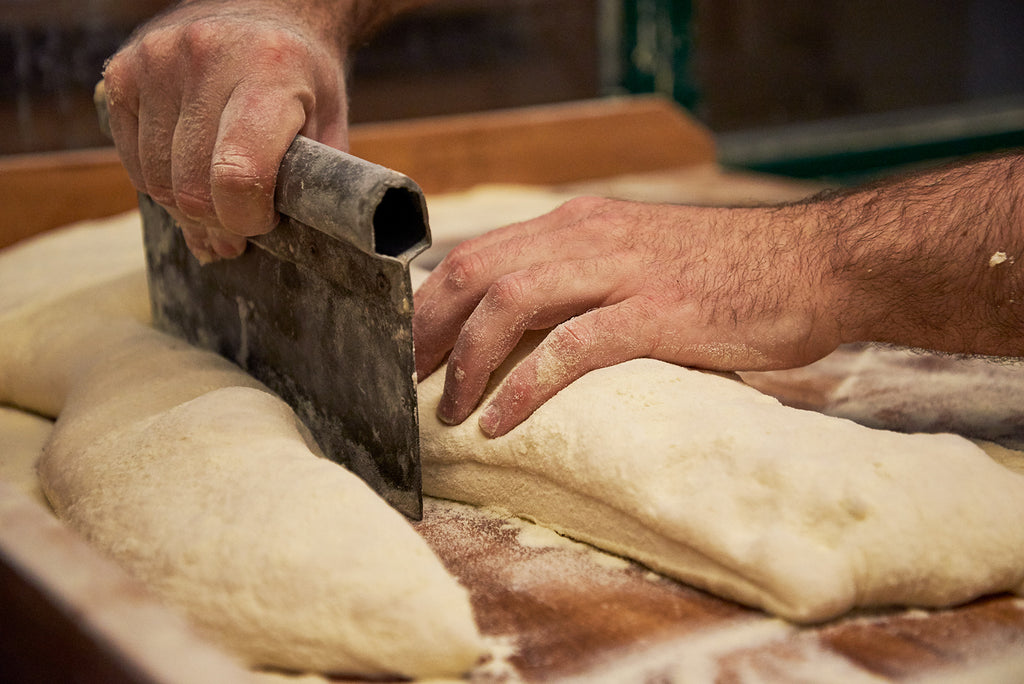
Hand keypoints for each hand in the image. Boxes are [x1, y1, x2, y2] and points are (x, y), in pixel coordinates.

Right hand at [103, 1, 348, 261]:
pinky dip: (160, 182)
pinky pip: (132, 160)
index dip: (248, 219)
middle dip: (218, 224)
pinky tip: (189, 175)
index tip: (264, 222)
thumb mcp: (329, 125)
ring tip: (215, 208)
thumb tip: (285, 249)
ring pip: (157, 180)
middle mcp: (205, 57)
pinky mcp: (124, 72)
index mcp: (270, 70)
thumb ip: (312, 184)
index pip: (237, 175)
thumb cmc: (304, 78)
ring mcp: (157, 61)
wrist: (270, 11)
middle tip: (239, 232)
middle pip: (192, 187)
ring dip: (186, 210)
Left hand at [413, 196, 842, 436]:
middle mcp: (589, 236)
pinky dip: (524, 387)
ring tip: (449, 409)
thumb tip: (530, 323)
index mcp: (579, 223)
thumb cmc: (727, 271)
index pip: (479, 252)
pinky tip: (500, 421)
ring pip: (511, 304)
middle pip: (476, 272)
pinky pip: (569, 350)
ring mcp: (622, 271)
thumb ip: (585, 275)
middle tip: (407, 378)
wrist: (815, 263)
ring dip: (467, 360)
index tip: (410, 345)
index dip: (432, 301)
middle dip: (429, 328)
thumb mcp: (639, 255)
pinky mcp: (657, 313)